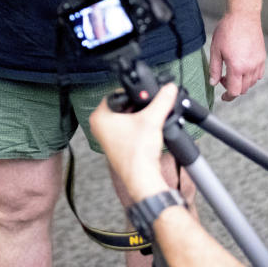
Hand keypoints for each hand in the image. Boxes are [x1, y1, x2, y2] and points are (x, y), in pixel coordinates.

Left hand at [89, 84, 178, 201]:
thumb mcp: (152, 120)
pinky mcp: (116, 144)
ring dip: (138, 116)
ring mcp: (107, 136)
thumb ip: (162, 101)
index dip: (132, 93)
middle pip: (121, 106)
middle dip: (137, 105)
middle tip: (148, 107)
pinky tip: (146, 130)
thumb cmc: (137, 154)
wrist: (142, 177)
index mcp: (99, 117)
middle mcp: (99, 126)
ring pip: (125, 117)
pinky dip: (137, 126)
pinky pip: (126, 128)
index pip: (116, 94)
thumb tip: (168, 89)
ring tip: (147, 120)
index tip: (144, 95)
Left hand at [208, 11, 265, 100]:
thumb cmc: (228, 30)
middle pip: (244, 89)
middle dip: (233, 88)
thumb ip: (214, 69)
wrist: (243, 16)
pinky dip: (251, 76)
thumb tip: (213, 83)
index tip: (223, 97)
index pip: (234, 91)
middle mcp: (250, 67)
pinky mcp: (262, 57)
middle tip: (223, 78)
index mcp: (237, 67)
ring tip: (232, 72)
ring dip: (242, 83)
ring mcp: (258, 62)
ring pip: (252, 83)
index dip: (228, 97)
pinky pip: (259, 74)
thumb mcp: (215, 50)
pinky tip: (243, 68)